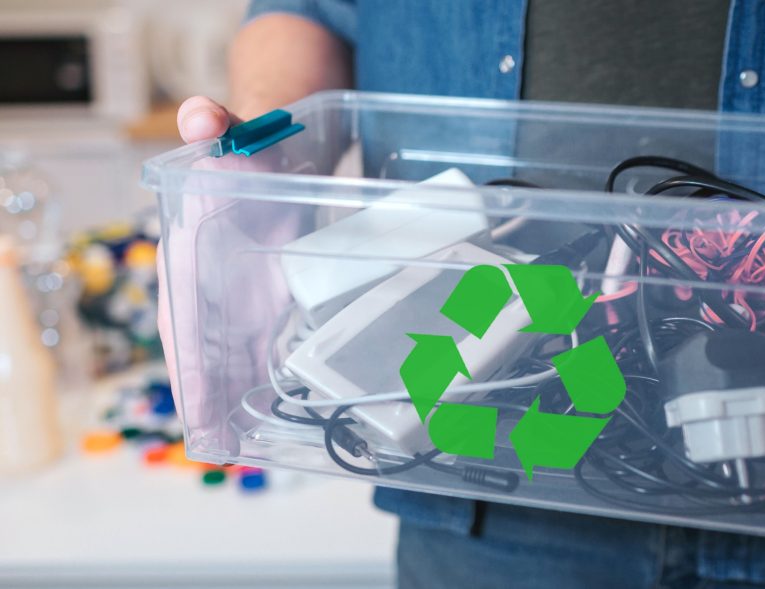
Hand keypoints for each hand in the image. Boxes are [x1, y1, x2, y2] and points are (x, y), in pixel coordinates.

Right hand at [155, 95, 240, 420]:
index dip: (191, 367)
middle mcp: (207, 284)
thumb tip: (199, 113)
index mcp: (192, 253)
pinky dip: (262, 380)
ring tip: (244, 449)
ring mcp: (235, 297)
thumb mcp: (237, 136)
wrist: (272, 152)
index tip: (200, 413)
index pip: (184, 319)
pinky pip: (260, 347)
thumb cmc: (248, 149)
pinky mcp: (265, 301)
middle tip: (223, 451)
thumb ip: (219, 129)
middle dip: (211, 402)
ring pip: (229, 358)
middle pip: (204, 352)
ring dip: (235, 401)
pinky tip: (274, 410)